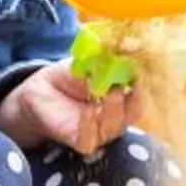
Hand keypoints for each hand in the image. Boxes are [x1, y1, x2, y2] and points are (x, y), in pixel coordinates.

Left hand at [0, 61, 134, 158]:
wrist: (43, 89)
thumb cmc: (71, 76)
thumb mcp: (91, 62)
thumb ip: (109, 57)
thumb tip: (131, 43)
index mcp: (124, 97)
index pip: (140, 94)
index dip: (143, 83)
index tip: (141, 70)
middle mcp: (116, 117)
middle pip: (133, 113)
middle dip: (133, 99)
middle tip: (128, 83)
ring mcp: (100, 131)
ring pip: (114, 128)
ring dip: (114, 110)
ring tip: (110, 92)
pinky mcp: (81, 141)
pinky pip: (91, 140)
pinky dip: (92, 126)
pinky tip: (90, 110)